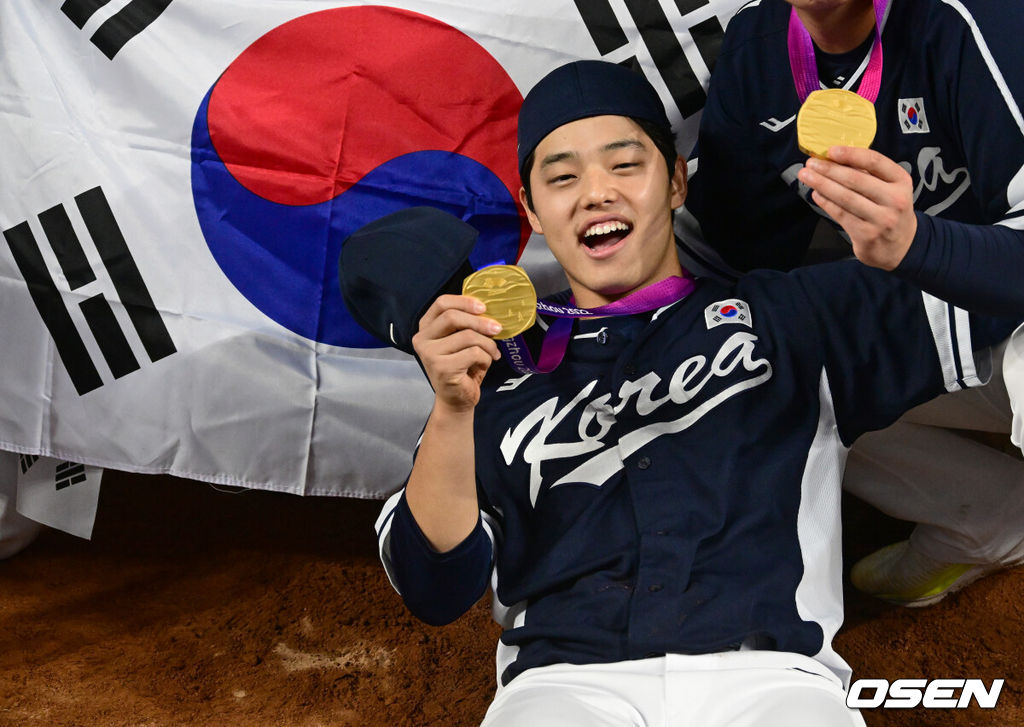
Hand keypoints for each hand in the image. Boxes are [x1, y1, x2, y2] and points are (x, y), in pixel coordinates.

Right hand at [412, 294, 501, 412]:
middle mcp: (422, 339)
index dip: (464, 301)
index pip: (441, 303)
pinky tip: (484, 364)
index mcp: (426, 327)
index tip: (483, 307)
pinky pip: (473, 353)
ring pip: (467, 336)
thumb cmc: (462, 367)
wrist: (456, 399)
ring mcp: (429, 354)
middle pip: (452, 317)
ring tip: (492, 353)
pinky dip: (485, 358)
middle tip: (497, 328)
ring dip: (487, 344)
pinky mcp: (442, 368)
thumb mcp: (462, 340)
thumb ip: (467, 324)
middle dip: (480, 322)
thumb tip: (488, 310)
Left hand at [797, 146, 917, 269]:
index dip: (851, 154)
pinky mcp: (866, 234)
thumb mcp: (890, 188)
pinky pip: (841, 214)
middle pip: (855, 179)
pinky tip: (816, 194)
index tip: (831, 150)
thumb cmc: (889, 210)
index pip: (875, 161)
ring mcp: (881, 219)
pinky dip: (826, 203)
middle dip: (829, 170)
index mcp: (901, 180)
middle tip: (811, 163)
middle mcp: (894, 199)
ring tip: (806, 176)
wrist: (900, 245)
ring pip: (845, 198)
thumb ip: (869, 174)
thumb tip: (835, 158)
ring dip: (822, 185)